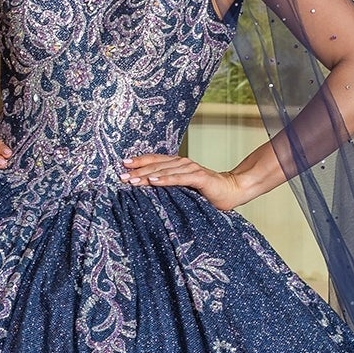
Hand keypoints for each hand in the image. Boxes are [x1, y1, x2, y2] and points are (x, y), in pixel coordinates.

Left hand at [121, 153, 245, 211]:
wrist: (232, 190)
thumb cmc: (206, 192)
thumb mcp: (183, 188)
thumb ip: (169, 185)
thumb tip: (147, 188)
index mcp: (177, 164)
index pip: (154, 160)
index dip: (139, 161)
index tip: (123, 165)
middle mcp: (183, 163)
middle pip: (156, 164)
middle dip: (138, 170)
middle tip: (121, 176)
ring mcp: (191, 169)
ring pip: (165, 171)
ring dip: (148, 175)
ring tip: (133, 180)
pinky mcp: (200, 178)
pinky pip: (180, 178)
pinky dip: (166, 179)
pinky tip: (154, 181)